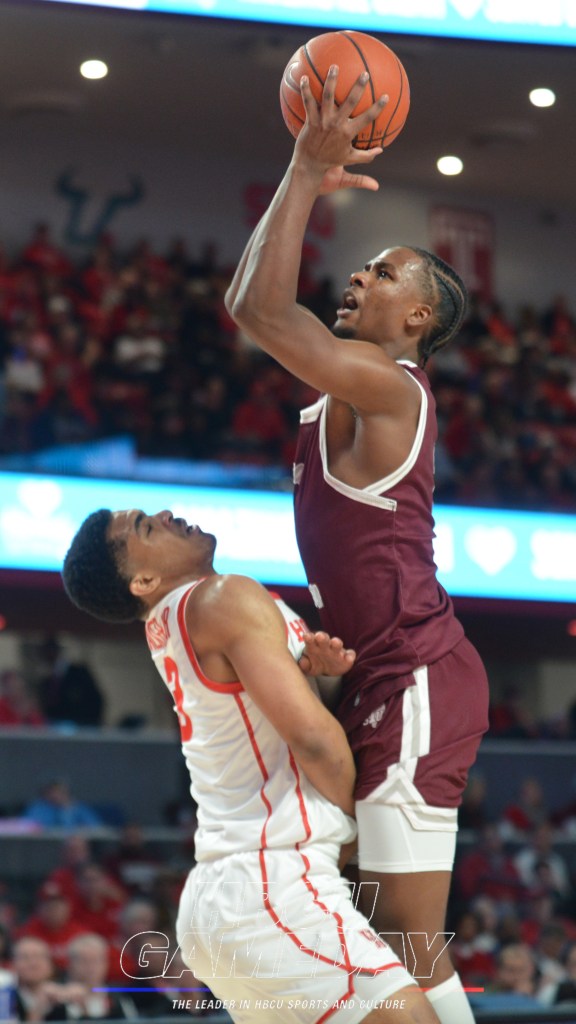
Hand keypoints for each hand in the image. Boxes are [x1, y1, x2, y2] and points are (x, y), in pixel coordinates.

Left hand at [294, 66, 386, 189]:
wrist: (309, 165)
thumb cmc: (330, 161)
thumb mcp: (350, 159)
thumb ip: (366, 156)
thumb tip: (381, 150)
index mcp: (348, 133)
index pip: (366, 118)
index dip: (377, 108)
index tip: (386, 96)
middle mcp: (336, 125)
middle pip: (350, 102)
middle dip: (358, 87)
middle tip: (365, 74)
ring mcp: (323, 121)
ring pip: (328, 97)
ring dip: (331, 81)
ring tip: (334, 66)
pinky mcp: (310, 120)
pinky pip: (308, 102)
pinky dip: (305, 90)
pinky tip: (304, 77)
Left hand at [299, 631, 355, 676]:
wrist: (328, 670)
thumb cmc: (315, 665)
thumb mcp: (309, 667)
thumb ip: (304, 665)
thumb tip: (302, 662)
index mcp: (313, 646)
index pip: (310, 639)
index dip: (309, 637)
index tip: (306, 636)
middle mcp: (325, 646)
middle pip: (323, 639)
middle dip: (322, 637)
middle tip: (319, 636)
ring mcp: (337, 651)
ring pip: (337, 644)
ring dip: (336, 643)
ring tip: (335, 642)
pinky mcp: (347, 657)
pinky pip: (350, 654)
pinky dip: (350, 655)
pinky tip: (349, 658)